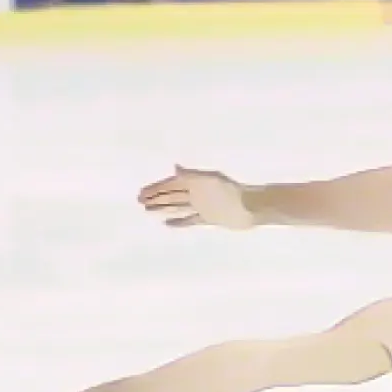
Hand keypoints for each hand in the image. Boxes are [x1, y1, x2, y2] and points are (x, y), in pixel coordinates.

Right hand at [137, 165, 256, 229]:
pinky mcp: (208, 218)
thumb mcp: (211, 180)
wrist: (251, 207)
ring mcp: (202, 206)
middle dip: (156, 198)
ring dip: (163, 208)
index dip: (156, 188)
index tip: (142, 193)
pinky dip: (178, 222)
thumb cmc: (232, 191)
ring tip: (148, 210)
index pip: (171, 185)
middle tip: (139, 201)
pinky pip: (189, 220)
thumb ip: (193, 175)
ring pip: (177, 207)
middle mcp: (197, 194)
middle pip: (172, 196)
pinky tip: (167, 224)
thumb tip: (175, 168)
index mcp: (196, 183)